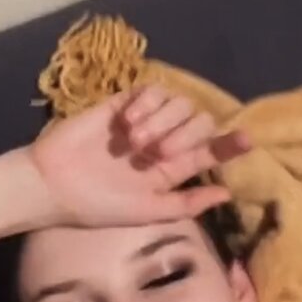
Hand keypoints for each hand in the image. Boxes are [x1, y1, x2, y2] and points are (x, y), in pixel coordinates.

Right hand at [29, 85, 250, 228]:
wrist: (54, 184)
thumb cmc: (97, 205)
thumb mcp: (146, 212)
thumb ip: (186, 203)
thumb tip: (226, 193)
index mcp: (172, 170)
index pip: (209, 152)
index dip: (229, 145)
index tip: (248, 138)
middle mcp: (164, 142)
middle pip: (199, 122)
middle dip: (185, 136)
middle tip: (156, 154)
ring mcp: (146, 120)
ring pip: (179, 104)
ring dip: (162, 122)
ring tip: (135, 143)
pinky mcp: (124, 102)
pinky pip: (153, 90)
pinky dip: (147, 104)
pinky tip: (129, 121)